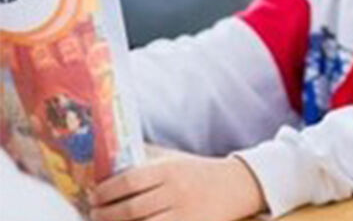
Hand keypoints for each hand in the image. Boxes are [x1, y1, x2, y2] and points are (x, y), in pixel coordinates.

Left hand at [89, 153, 265, 220]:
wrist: (238, 186)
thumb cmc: (197, 172)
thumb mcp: (174, 160)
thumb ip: (146, 159)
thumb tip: (107, 161)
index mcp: (170, 170)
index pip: (128, 181)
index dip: (105, 191)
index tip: (93, 195)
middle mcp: (176, 192)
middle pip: (130, 209)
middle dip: (105, 214)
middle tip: (94, 213)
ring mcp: (184, 214)